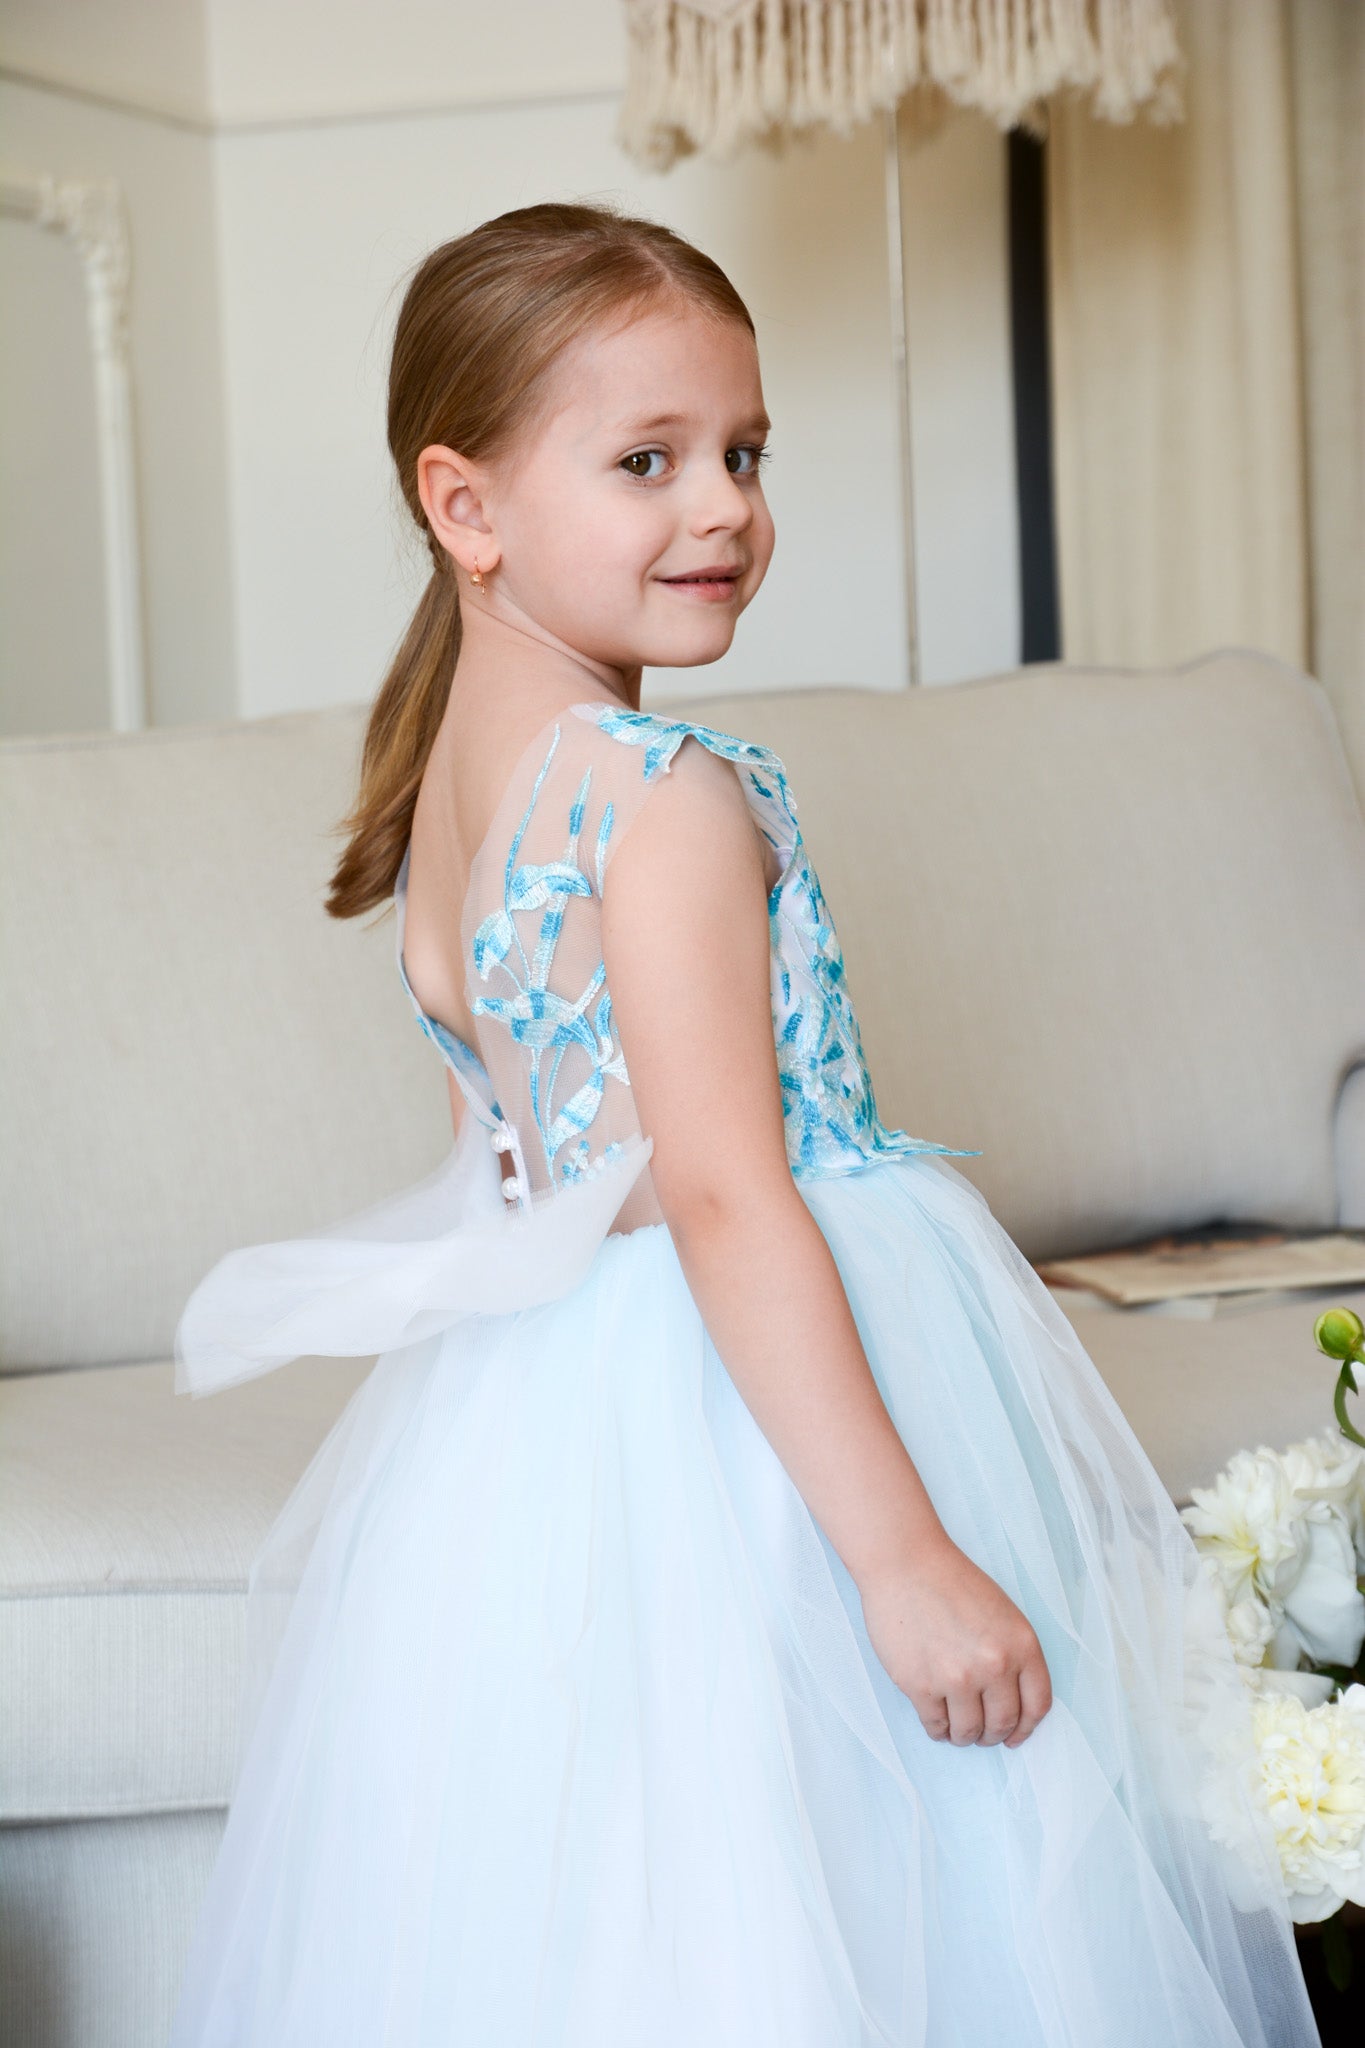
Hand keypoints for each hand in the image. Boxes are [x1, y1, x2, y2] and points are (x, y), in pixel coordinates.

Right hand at [858, 1536, 1052, 1747]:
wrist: (906, 1563)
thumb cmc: (951, 1582)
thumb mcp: (1003, 1613)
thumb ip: (1013, 1655)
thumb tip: (1011, 1701)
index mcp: (1022, 1645)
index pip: (1037, 1705)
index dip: (1026, 1727)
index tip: (1015, 1736)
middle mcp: (995, 1666)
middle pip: (1002, 1723)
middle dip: (993, 1734)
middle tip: (982, 1733)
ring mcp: (957, 1678)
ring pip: (969, 1731)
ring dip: (964, 1736)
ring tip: (957, 1730)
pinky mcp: (920, 1686)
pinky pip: (935, 1725)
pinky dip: (938, 1730)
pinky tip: (937, 1722)